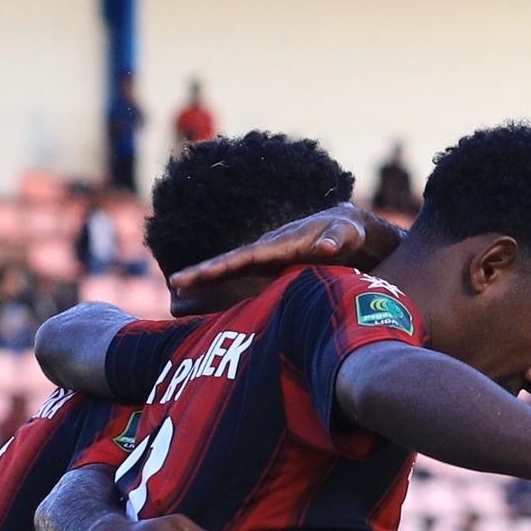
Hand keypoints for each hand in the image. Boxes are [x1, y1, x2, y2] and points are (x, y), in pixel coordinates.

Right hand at [166, 207, 401, 307]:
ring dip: (208, 280)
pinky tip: (207, 299)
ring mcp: (271, 260)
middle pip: (231, 262)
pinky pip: (246, 278)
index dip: (220, 266)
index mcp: (284, 243)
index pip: (245, 257)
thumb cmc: (353, 231)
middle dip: (203, 272)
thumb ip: (339, 237)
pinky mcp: (276, 269)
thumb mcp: (351, 233)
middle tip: (174, 282)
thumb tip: (326, 245)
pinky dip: (225, 285)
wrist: (356, 231)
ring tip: (179, 292)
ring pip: (234, 270)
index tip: (195, 274)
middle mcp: (271, 250)